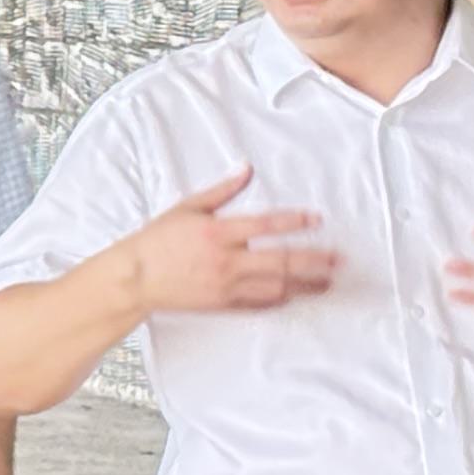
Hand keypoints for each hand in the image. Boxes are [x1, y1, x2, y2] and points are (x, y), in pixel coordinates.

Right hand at [127, 171, 335, 313]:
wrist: (136, 277)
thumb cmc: (157, 240)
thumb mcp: (188, 207)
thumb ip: (222, 191)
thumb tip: (246, 171)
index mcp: (217, 232)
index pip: (265, 226)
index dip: (294, 223)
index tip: (316, 220)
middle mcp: (225, 260)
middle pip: (280, 261)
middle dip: (313, 260)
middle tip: (338, 260)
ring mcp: (225, 285)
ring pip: (275, 286)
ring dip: (305, 284)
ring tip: (327, 282)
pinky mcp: (222, 304)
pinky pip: (259, 304)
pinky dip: (281, 300)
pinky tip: (297, 296)